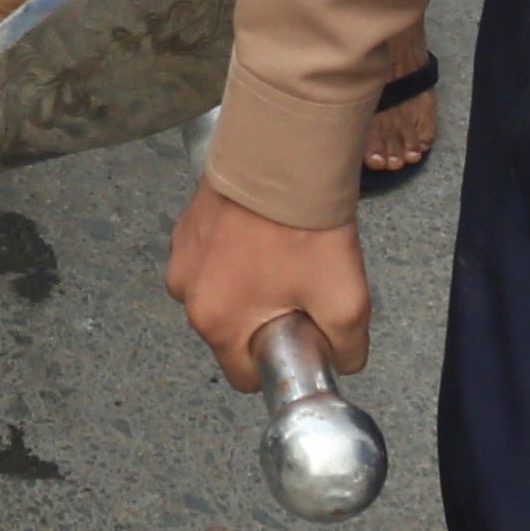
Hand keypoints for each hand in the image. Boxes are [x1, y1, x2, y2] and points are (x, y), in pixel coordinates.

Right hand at [170, 176, 374, 385]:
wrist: (285, 154)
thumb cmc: (306, 229)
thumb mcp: (347, 303)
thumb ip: (347, 348)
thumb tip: (343, 360)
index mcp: (215, 320)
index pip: (243, 375)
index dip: (277, 363)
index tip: (299, 335)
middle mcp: (187, 291)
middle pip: (230, 330)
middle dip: (262, 320)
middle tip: (298, 287)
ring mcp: (182, 254)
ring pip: (220, 292)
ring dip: (246, 285)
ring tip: (280, 255)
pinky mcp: (187, 223)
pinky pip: (213, 257)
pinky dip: (234, 254)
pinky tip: (262, 233)